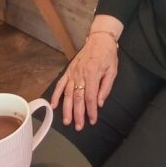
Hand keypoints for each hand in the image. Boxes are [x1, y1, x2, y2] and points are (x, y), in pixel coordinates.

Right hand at [50, 16, 122, 130]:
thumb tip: (99, 103)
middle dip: (78, 114)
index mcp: (93, 74)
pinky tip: (54, 105)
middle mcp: (80, 74)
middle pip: (78, 98)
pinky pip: (60, 84)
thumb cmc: (108, 55)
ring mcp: (73, 72)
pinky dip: (56, 95)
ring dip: (67, 109)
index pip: (91, 97)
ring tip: (67, 121)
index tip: (92, 120)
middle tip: (78, 126)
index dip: (91, 110)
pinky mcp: (68, 71)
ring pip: (68, 94)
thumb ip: (106, 87)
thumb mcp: (112, 71)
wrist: (99, 40)